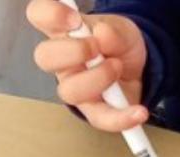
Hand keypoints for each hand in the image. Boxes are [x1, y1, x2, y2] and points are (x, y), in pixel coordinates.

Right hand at [26, 0, 148, 131]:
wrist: (139, 68)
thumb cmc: (119, 45)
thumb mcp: (122, 29)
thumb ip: (114, 30)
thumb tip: (102, 34)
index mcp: (63, 33)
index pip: (39, 15)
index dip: (49, 14)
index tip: (74, 18)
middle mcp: (63, 62)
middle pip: (44, 57)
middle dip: (72, 51)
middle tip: (96, 47)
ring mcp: (75, 88)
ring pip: (69, 91)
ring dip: (98, 77)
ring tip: (118, 67)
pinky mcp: (94, 111)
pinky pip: (101, 119)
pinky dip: (121, 118)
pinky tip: (138, 112)